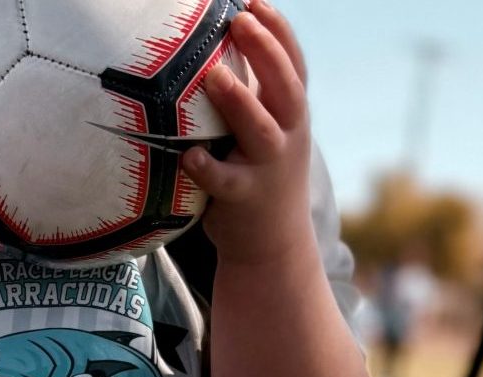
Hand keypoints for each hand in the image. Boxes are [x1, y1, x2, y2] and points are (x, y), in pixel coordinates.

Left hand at [182, 1, 314, 266]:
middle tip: (240, 20)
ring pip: (260, 131)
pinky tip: (188, 155)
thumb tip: (218, 48)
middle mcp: (287, 137)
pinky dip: (208, 168)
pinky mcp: (244, 200)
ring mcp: (268, 169)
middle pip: (286, 89)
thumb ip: (253, 95)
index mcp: (291, 116)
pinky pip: (226, 182)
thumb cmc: (258, 175)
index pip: (294, 66)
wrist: (273, 246)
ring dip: (240, 102)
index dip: (280, 33)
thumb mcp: (268, 131)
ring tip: (214, 77)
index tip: (257, 2)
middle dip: (267, 52)